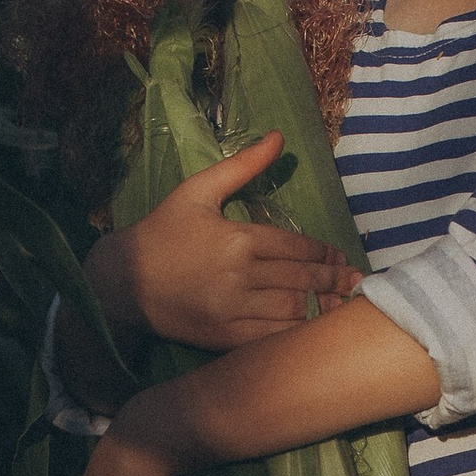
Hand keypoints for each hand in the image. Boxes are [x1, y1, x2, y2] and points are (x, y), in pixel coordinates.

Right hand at [90, 129, 358, 354]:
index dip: (324, 253)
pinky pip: (271, 338)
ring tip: (344, 304)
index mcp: (237, 239)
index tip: (339, 256)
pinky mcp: (224, 338)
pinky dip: (297, 334)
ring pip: (293, 311)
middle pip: (301, 280)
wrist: (122, 283)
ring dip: (323, 308)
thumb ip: (242, 166)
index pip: (296, 248)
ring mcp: (232, 311)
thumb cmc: (162, 233)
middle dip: (333, 280)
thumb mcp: (197, 191)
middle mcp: (238, 276)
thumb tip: (278, 137)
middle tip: (354, 280)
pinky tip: (313, 329)